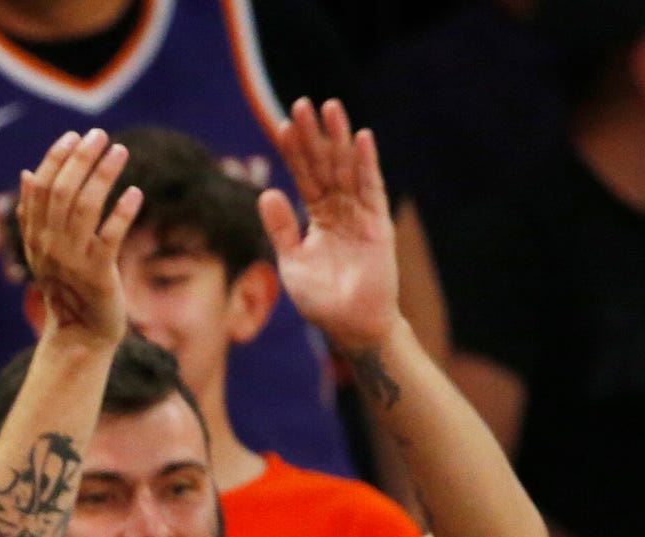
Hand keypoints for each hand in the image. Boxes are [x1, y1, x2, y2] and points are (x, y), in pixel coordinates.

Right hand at [14, 130, 136, 349]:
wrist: (81, 333)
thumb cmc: (67, 286)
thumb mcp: (43, 250)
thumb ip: (33, 213)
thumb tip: (26, 172)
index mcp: (35, 237)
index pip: (41, 188)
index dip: (56, 159)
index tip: (73, 136)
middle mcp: (50, 246)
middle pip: (63, 192)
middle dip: (81, 159)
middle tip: (100, 135)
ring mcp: (73, 260)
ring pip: (86, 208)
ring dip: (103, 175)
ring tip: (120, 152)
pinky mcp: (99, 274)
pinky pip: (111, 237)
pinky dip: (123, 213)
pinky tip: (134, 193)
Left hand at [259, 98, 396, 355]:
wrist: (351, 325)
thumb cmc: (321, 299)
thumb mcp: (292, 261)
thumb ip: (281, 228)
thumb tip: (266, 192)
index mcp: (318, 217)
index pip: (303, 176)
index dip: (294, 151)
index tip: (282, 124)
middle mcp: (340, 209)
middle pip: (325, 164)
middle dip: (314, 135)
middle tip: (302, 103)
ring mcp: (360, 214)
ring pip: (347, 169)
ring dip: (339, 139)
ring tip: (330, 108)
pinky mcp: (378, 224)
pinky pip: (372, 188)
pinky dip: (367, 163)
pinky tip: (361, 138)